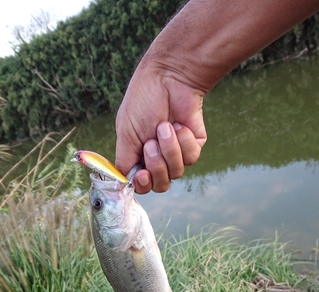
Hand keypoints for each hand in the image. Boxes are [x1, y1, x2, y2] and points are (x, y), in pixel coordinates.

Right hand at [115, 64, 206, 193]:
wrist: (169, 79)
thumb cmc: (143, 102)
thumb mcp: (125, 133)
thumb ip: (123, 161)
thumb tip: (124, 183)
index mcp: (138, 157)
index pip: (142, 185)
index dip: (142, 184)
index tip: (141, 174)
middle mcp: (158, 159)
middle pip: (160, 185)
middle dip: (156, 166)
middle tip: (151, 144)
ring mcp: (177, 153)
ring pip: (176, 172)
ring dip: (169, 149)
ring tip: (165, 127)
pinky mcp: (194, 146)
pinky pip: (190, 157)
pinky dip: (183, 141)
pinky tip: (179, 125)